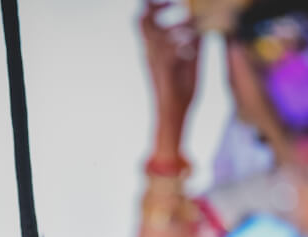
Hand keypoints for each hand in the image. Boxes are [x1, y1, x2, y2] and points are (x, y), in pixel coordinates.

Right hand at [141, 2, 199, 157]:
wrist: (174, 117)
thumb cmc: (181, 94)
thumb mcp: (191, 65)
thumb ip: (195, 47)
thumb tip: (202, 30)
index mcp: (154, 50)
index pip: (145, 19)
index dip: (154, 6)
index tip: (171, 2)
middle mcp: (151, 54)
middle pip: (142, 21)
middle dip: (155, 7)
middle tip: (171, 3)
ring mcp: (155, 64)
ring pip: (156, 33)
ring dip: (176, 26)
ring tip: (191, 25)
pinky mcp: (164, 74)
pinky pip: (169, 52)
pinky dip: (182, 43)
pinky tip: (192, 45)